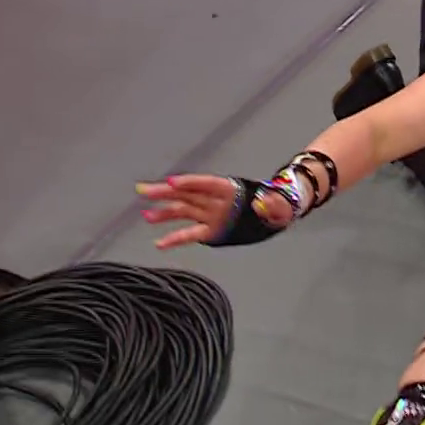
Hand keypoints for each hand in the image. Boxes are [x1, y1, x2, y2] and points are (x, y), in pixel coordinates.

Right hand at [138, 174, 285, 248]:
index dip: (190, 182)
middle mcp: (215, 200)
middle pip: (187, 193)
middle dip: (166, 192)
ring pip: (183, 210)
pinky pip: (189, 233)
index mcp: (230, 189)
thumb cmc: (277, 205)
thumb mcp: (280, 203)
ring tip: (146, 215)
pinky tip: (159, 243)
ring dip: (164, 212)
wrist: (275, 215)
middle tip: (144, 190)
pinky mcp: (209, 230)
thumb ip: (272, 204)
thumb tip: (266, 203)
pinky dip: (174, 238)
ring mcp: (210, 214)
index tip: (173, 181)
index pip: (207, 183)